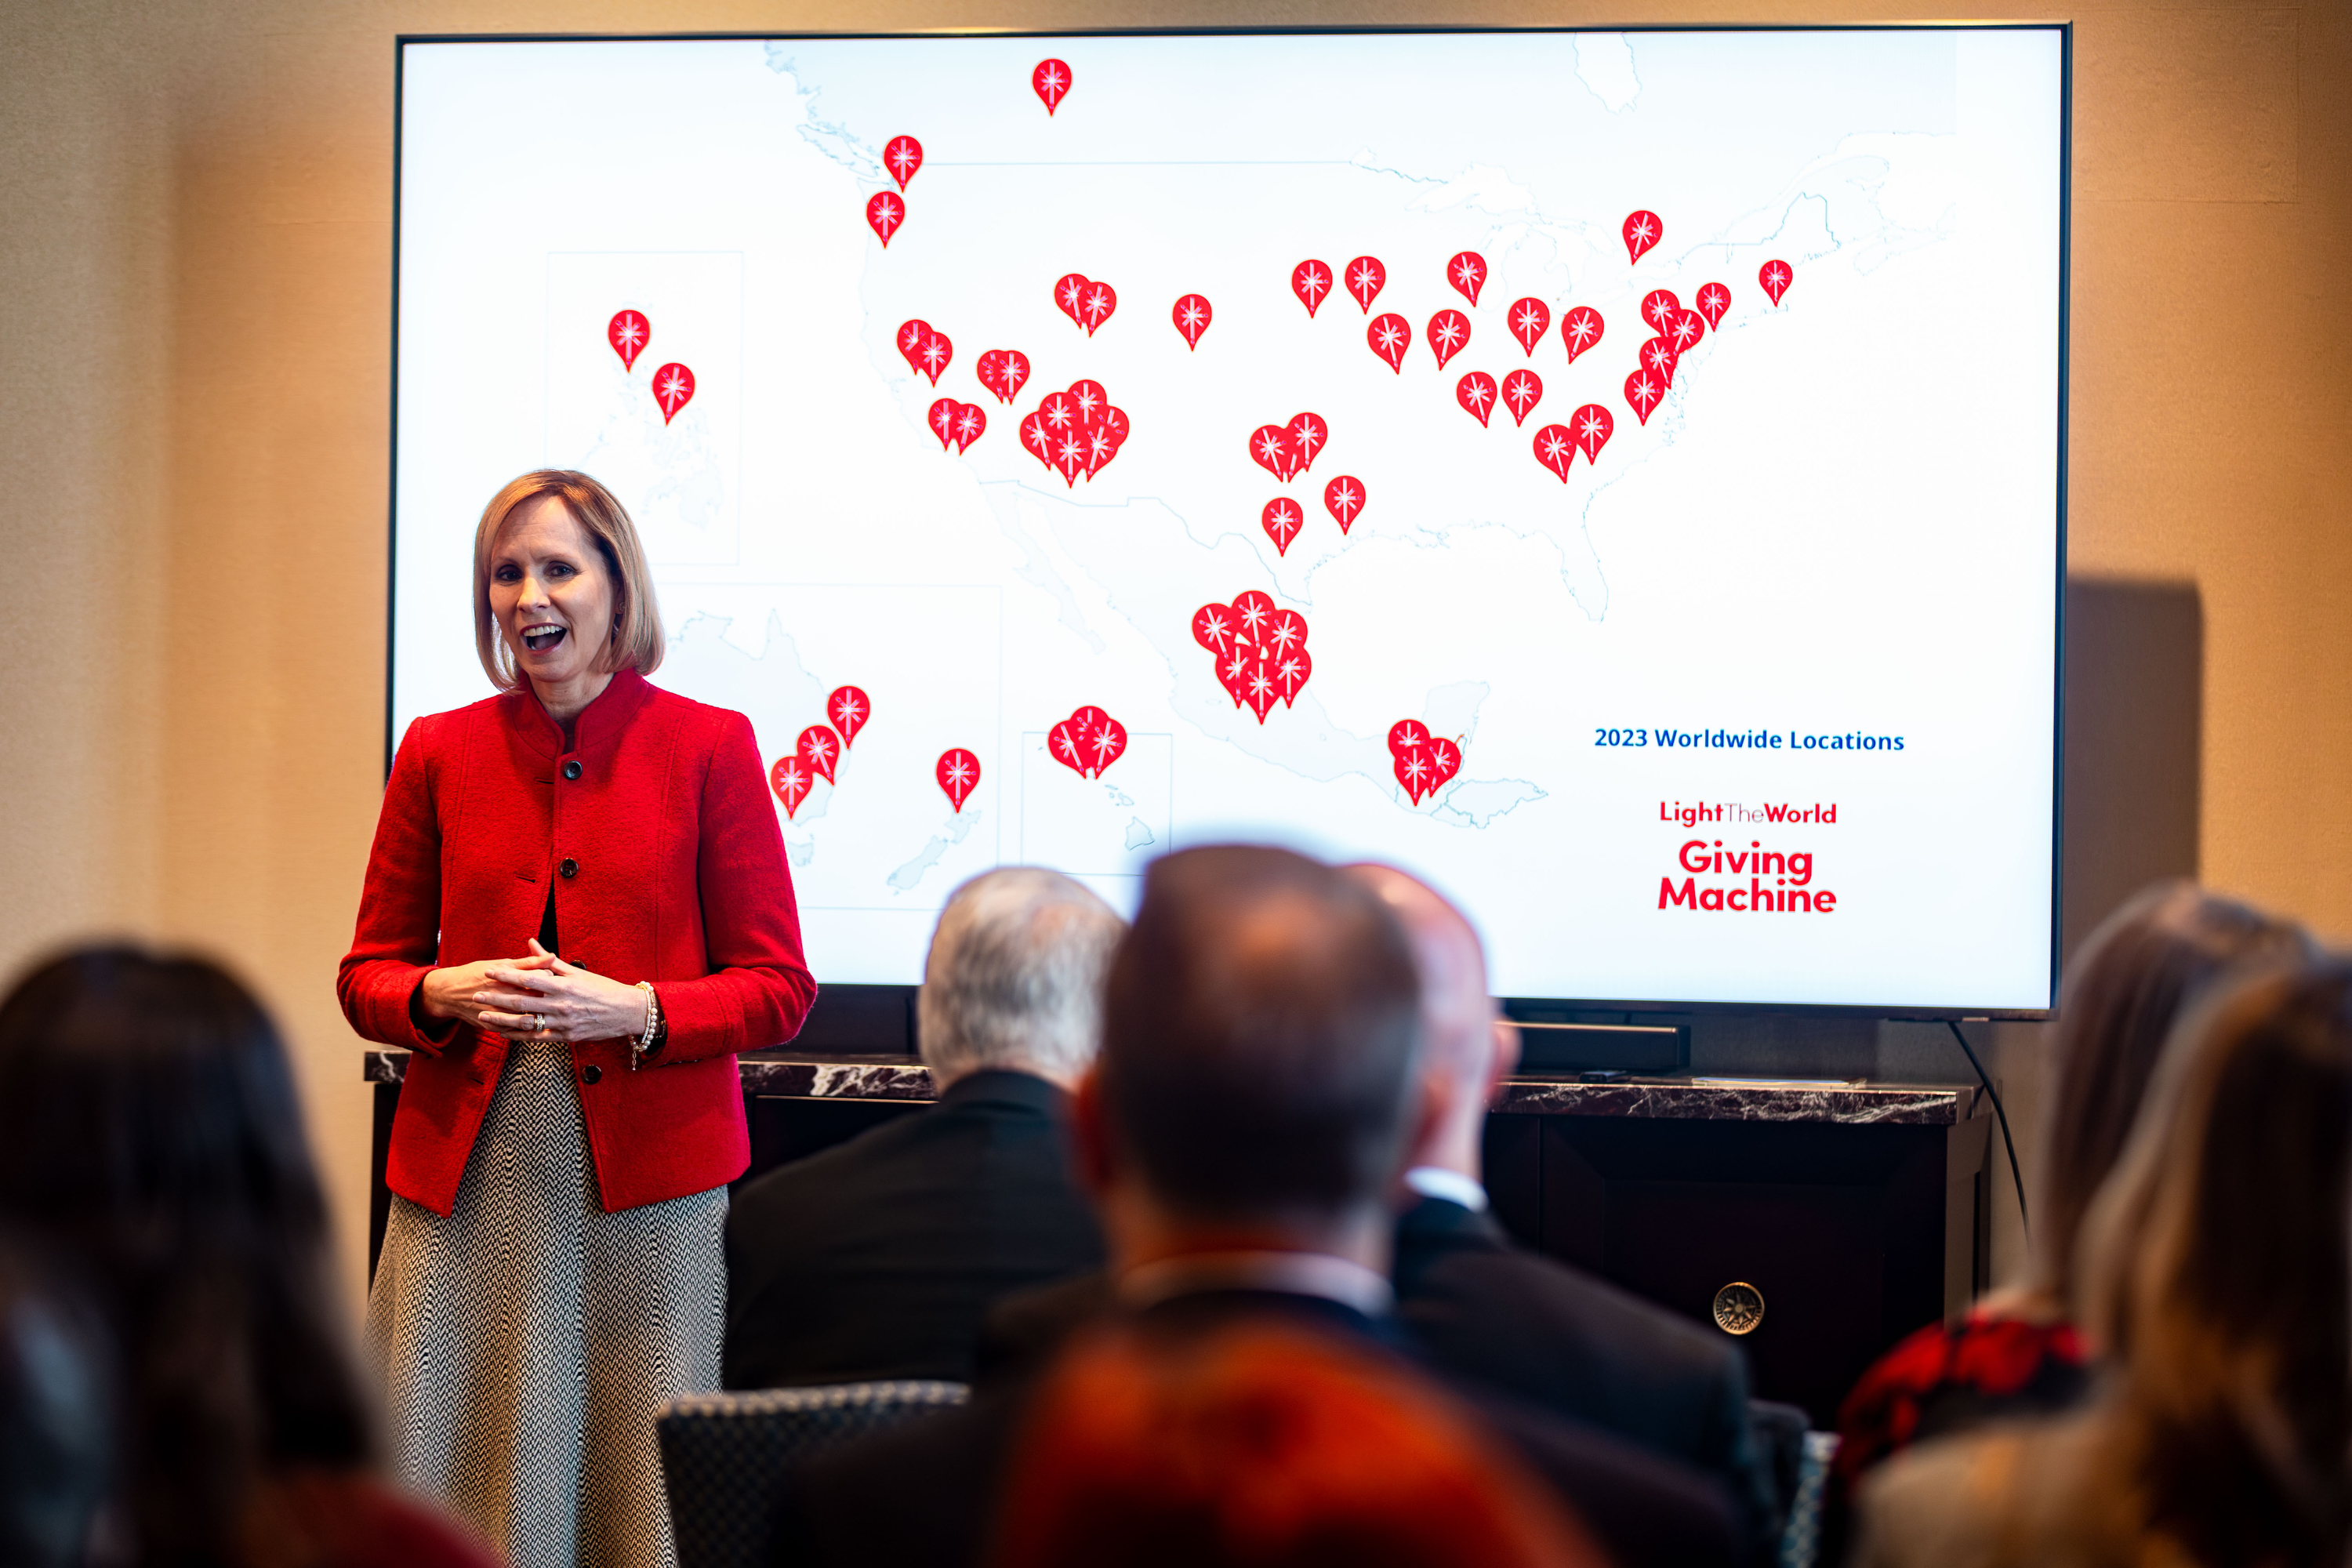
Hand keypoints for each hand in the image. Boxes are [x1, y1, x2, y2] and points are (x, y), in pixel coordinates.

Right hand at [418, 954, 555, 1032]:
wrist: (449, 992)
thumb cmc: (478, 973)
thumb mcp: (502, 963)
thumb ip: (529, 962)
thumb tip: (552, 955)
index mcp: (506, 979)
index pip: (536, 980)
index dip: (550, 979)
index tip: (558, 979)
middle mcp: (502, 997)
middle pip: (533, 1001)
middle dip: (548, 1000)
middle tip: (558, 998)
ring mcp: (497, 1015)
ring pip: (526, 1020)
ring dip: (540, 1018)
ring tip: (548, 1012)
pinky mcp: (492, 1026)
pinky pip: (514, 1032)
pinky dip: (526, 1030)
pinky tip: (536, 1026)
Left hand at [471, 940, 652, 1044]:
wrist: (628, 1012)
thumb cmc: (603, 989)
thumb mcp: (578, 972)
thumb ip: (549, 960)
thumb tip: (530, 942)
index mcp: (564, 985)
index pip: (529, 978)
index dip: (506, 975)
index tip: (489, 971)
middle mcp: (561, 1004)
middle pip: (522, 1001)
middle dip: (496, 997)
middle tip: (475, 994)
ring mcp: (563, 1022)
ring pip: (526, 1021)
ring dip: (501, 1018)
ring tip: (483, 1015)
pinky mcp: (566, 1037)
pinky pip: (537, 1037)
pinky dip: (518, 1036)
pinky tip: (503, 1032)